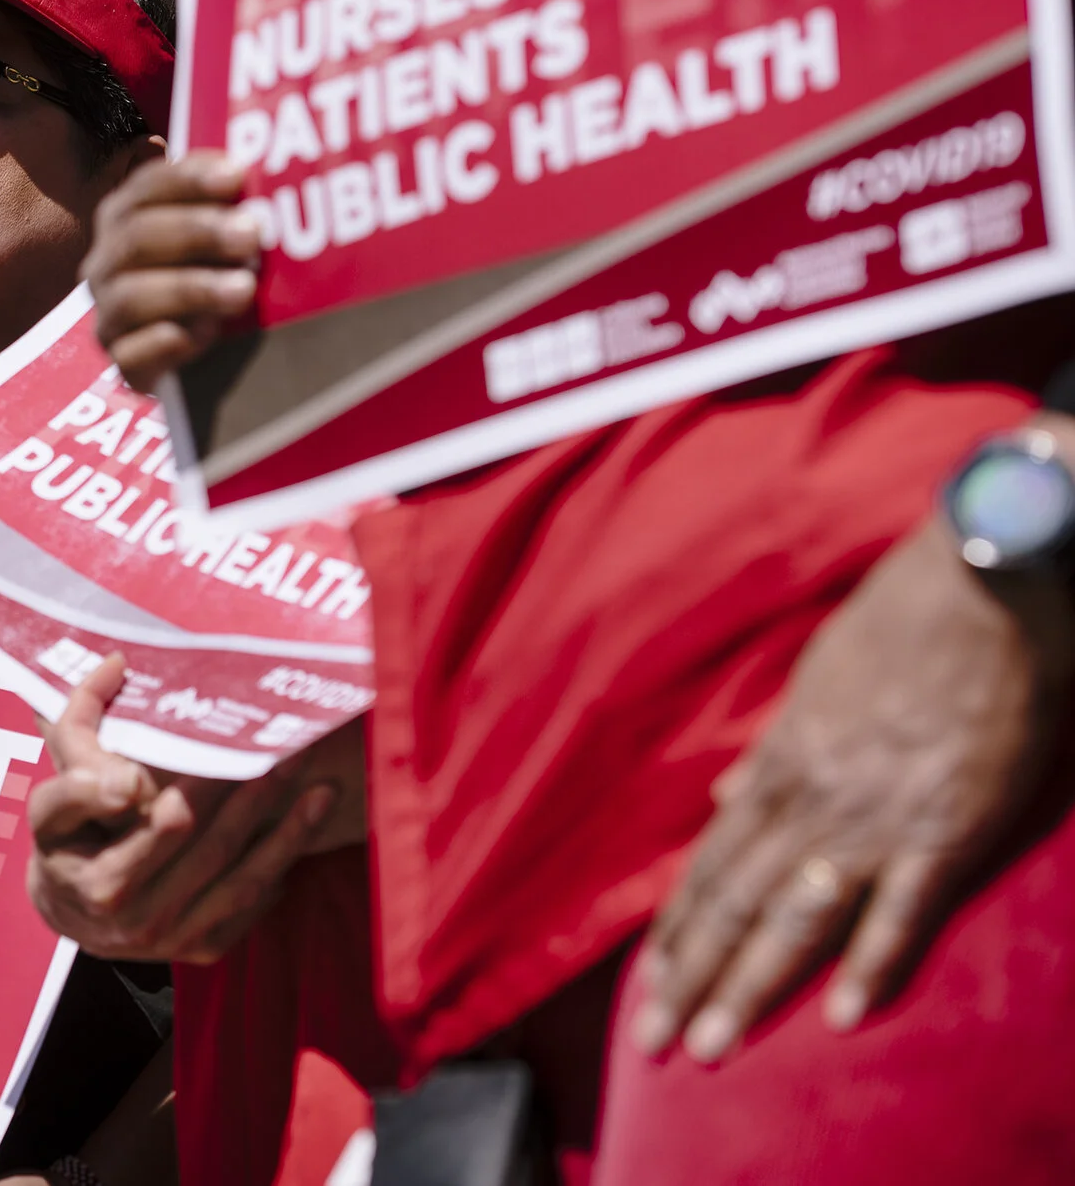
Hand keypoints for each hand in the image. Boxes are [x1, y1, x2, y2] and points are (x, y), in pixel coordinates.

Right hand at [26, 656, 359, 962]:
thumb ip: (75, 741)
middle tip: (292, 749)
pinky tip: (303, 829)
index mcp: (105, 884)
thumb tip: (116, 676)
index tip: (235, 747)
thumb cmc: (63, 841)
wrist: (68, 914)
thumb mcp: (48, 800)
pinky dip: (279, 868)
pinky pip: (251, 907)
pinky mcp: (203, 949)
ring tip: (324, 789)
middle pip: (217, 850)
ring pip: (246, 883)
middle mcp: (144, 923)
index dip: (206, 787)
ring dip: (290, 835)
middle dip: (259, 797)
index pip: (170, 825)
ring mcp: (177, 940)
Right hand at [81, 152, 260, 390]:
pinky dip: (166, 341)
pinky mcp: (121, 364)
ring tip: (244, 288)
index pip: (147, 186)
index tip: (236, 175)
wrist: (195, 356)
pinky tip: (207, 333)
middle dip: (196, 231)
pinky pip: (132, 354)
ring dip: (190, 287)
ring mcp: (109, 315)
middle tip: (251, 233)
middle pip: (138, 236)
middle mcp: (106, 262)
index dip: (188, 177)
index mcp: (125, 217)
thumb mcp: (219, 238)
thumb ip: (233, 208)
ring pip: (132, 297)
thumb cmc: (213, 277)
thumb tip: (273, 181)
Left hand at [633, 511, 1072, 1060]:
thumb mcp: (813, 684)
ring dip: (751, 983)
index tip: (651, 980)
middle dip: (693, 976)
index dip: (679, 928)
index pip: (712, 863)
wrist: (979, 586)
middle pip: (735, 901)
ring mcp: (874, 817)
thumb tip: (726, 793)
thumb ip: (772, 751)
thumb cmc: (898, 625)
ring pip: (794, 915)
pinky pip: (901, 908)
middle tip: (655, 1043)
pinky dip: (869, 962)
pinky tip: (840, 1014)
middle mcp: (811, 798)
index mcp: (780, 764)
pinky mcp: (945, 826)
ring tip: (713, 1045)